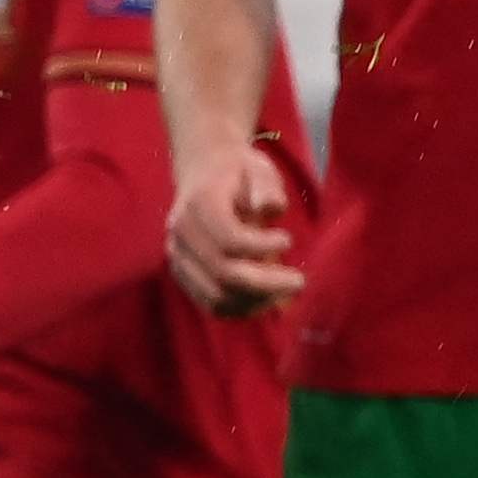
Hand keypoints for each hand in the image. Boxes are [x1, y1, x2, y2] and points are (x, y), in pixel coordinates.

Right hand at [165, 140, 304, 316]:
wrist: (204, 174)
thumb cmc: (239, 174)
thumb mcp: (259, 169)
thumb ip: (266, 187)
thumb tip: (269, 208)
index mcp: (198, 204)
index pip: (229, 240)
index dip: (262, 248)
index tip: (288, 240)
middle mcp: (181, 233)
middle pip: (223, 274)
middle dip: (266, 284)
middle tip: (299, 281)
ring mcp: (178, 256)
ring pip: (215, 296)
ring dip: (255, 301)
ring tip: (283, 292)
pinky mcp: (182, 273)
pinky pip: (210, 303)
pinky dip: (240, 308)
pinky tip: (266, 299)